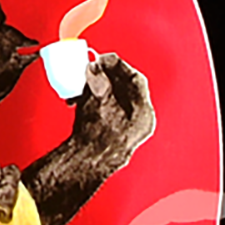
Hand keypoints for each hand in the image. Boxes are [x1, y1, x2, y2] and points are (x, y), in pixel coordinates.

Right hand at [71, 53, 154, 176]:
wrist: (85, 165)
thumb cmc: (96, 138)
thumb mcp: (97, 100)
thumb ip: (98, 80)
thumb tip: (95, 68)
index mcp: (143, 112)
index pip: (135, 79)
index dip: (118, 65)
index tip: (103, 59)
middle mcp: (141, 122)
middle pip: (126, 89)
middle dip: (107, 77)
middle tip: (92, 69)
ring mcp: (130, 131)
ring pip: (116, 100)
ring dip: (98, 90)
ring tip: (81, 88)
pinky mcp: (117, 136)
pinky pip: (110, 112)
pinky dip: (96, 103)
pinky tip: (82, 102)